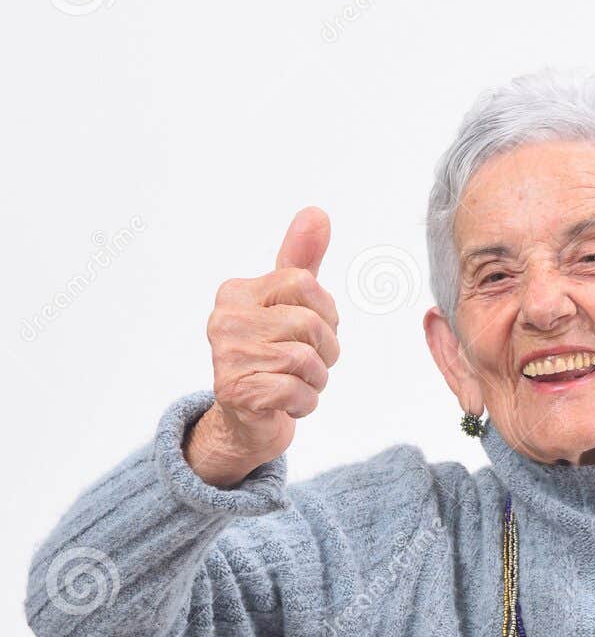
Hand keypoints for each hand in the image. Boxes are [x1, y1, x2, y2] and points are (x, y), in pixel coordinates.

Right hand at [184, 206, 339, 485]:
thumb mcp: (288, 306)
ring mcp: (228, 356)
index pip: (305, 284)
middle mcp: (226, 320)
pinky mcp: (238, 391)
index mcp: (237, 292)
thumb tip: (317, 213)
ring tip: (297, 384)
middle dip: (326, 351)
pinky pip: (296, 391)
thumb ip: (301, 261)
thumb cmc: (272, 359)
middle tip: (308, 365)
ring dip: (316, 380)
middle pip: (311, 323)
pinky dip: (305, 404)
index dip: (326, 313)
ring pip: (306, 359)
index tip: (313, 332)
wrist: (248, 422)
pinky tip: (289, 404)